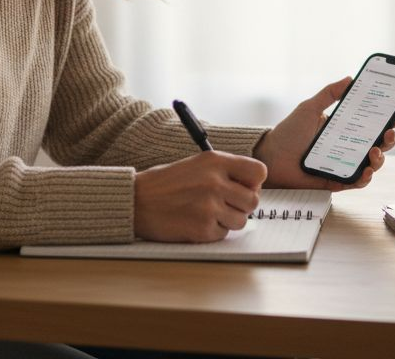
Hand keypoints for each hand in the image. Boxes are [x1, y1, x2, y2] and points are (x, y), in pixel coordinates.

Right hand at [133, 151, 266, 242]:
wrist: (136, 201)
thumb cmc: (165, 183)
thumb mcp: (197, 164)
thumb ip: (226, 171)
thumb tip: (254, 187)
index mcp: (215, 161)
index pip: (259, 172)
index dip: (253, 183)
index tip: (243, 187)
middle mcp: (215, 181)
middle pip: (253, 200)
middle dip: (241, 206)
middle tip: (223, 205)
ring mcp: (209, 206)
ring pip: (241, 220)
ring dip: (227, 220)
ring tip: (205, 213)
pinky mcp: (202, 228)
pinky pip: (223, 234)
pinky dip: (211, 231)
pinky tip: (194, 222)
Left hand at [253, 77, 394, 190]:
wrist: (271, 157)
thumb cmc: (288, 132)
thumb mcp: (310, 107)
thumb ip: (330, 93)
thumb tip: (350, 78)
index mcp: (345, 128)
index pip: (374, 123)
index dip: (393, 119)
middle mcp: (348, 147)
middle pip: (379, 144)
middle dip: (391, 139)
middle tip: (389, 133)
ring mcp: (344, 164)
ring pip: (373, 164)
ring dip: (380, 159)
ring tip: (374, 152)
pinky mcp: (337, 181)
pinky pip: (357, 182)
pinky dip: (365, 178)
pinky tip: (366, 171)